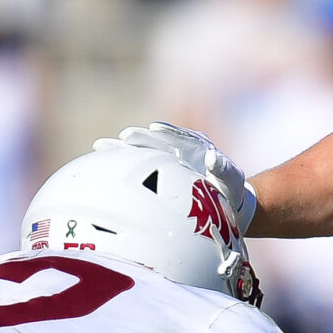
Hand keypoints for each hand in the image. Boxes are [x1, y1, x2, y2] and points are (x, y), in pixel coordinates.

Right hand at [110, 123, 254, 226]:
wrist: (226, 201)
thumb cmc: (230, 189)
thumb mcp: (231, 178)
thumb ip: (223, 168)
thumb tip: (214, 159)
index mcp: (194, 147)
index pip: (176, 137)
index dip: (164, 134)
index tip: (152, 131)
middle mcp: (176, 149)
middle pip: (153, 140)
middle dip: (138, 139)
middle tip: (123, 138)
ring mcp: (165, 161)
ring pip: (141, 152)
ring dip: (123, 150)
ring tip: (101, 148)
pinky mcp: (157, 174)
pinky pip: (138, 168)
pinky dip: (122, 165)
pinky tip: (102, 167)